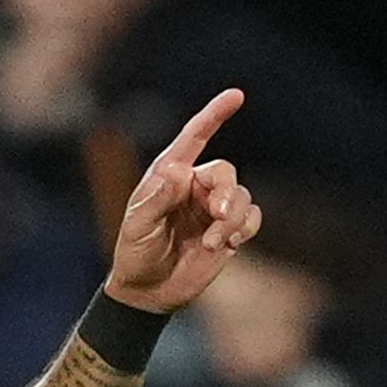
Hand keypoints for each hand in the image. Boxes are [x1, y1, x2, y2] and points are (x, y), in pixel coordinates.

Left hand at [105, 89, 262, 312]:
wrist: (148, 290)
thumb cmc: (135, 254)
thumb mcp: (137, 227)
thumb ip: (157, 199)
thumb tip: (180, 171)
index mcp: (167, 177)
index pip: (193, 139)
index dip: (213, 115)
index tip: (236, 96)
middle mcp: (192, 187)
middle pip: (224, 171)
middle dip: (225, 191)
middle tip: (216, 213)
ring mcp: (212, 208)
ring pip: (241, 195)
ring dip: (232, 217)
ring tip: (212, 240)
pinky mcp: (229, 230)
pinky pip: (252, 217)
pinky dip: (244, 228)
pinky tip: (225, 244)